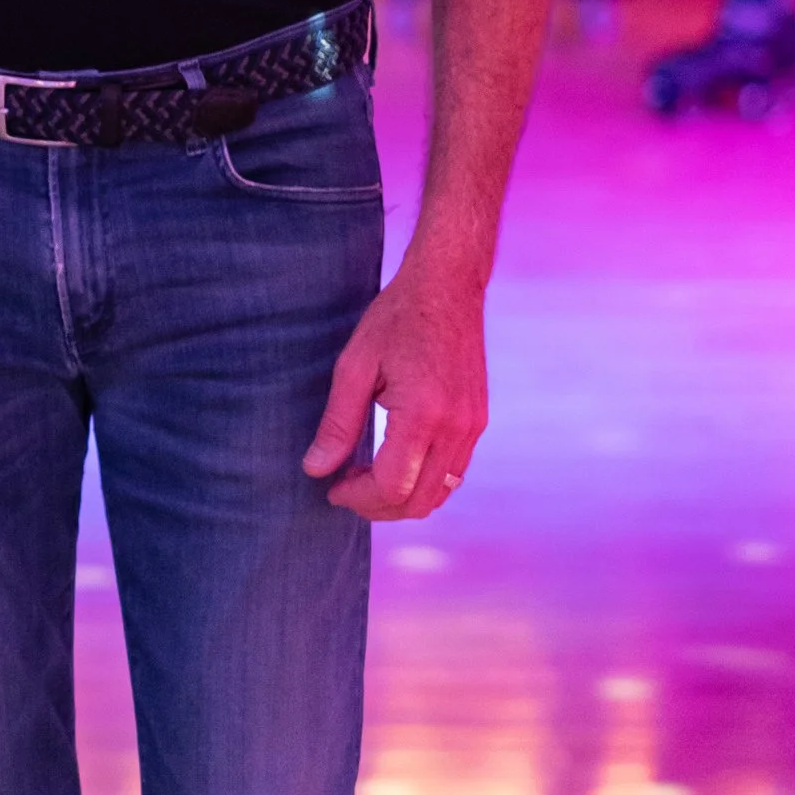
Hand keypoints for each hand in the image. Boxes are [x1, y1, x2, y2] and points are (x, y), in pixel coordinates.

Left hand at [303, 246, 489, 519]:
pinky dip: (423, 483)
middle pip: (419, 503)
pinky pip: (453, 474)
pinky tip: (395, 462)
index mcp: (422, 414)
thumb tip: (316, 469)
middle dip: (378, 508)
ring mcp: (472, 427)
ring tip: (367, 477)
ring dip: (402, 500)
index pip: (391, 487)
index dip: (358, 498)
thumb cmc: (397, 318)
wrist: (448, 286)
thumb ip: (337, 424)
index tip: (333, 488)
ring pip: (440, 494)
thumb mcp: (354, 366)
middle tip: (346, 489)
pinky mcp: (478, 422)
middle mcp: (455, 428)